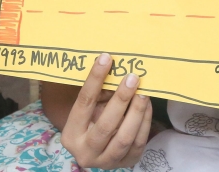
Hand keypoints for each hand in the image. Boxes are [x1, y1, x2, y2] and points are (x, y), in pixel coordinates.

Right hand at [62, 54, 152, 168]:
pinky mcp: (125, 164)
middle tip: (132, 78)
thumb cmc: (92, 122)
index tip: (106, 58)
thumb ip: (100, 93)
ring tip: (143, 93)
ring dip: (136, 113)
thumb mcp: (89, 110)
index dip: (95, 79)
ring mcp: (105, 161)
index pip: (84, 103)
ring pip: (124, 138)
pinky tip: (147, 106)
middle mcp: (85, 152)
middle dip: (121, 99)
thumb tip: (117, 68)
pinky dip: (145, 122)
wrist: (96, 151)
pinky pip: (138, 143)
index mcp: (71, 134)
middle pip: (105, 125)